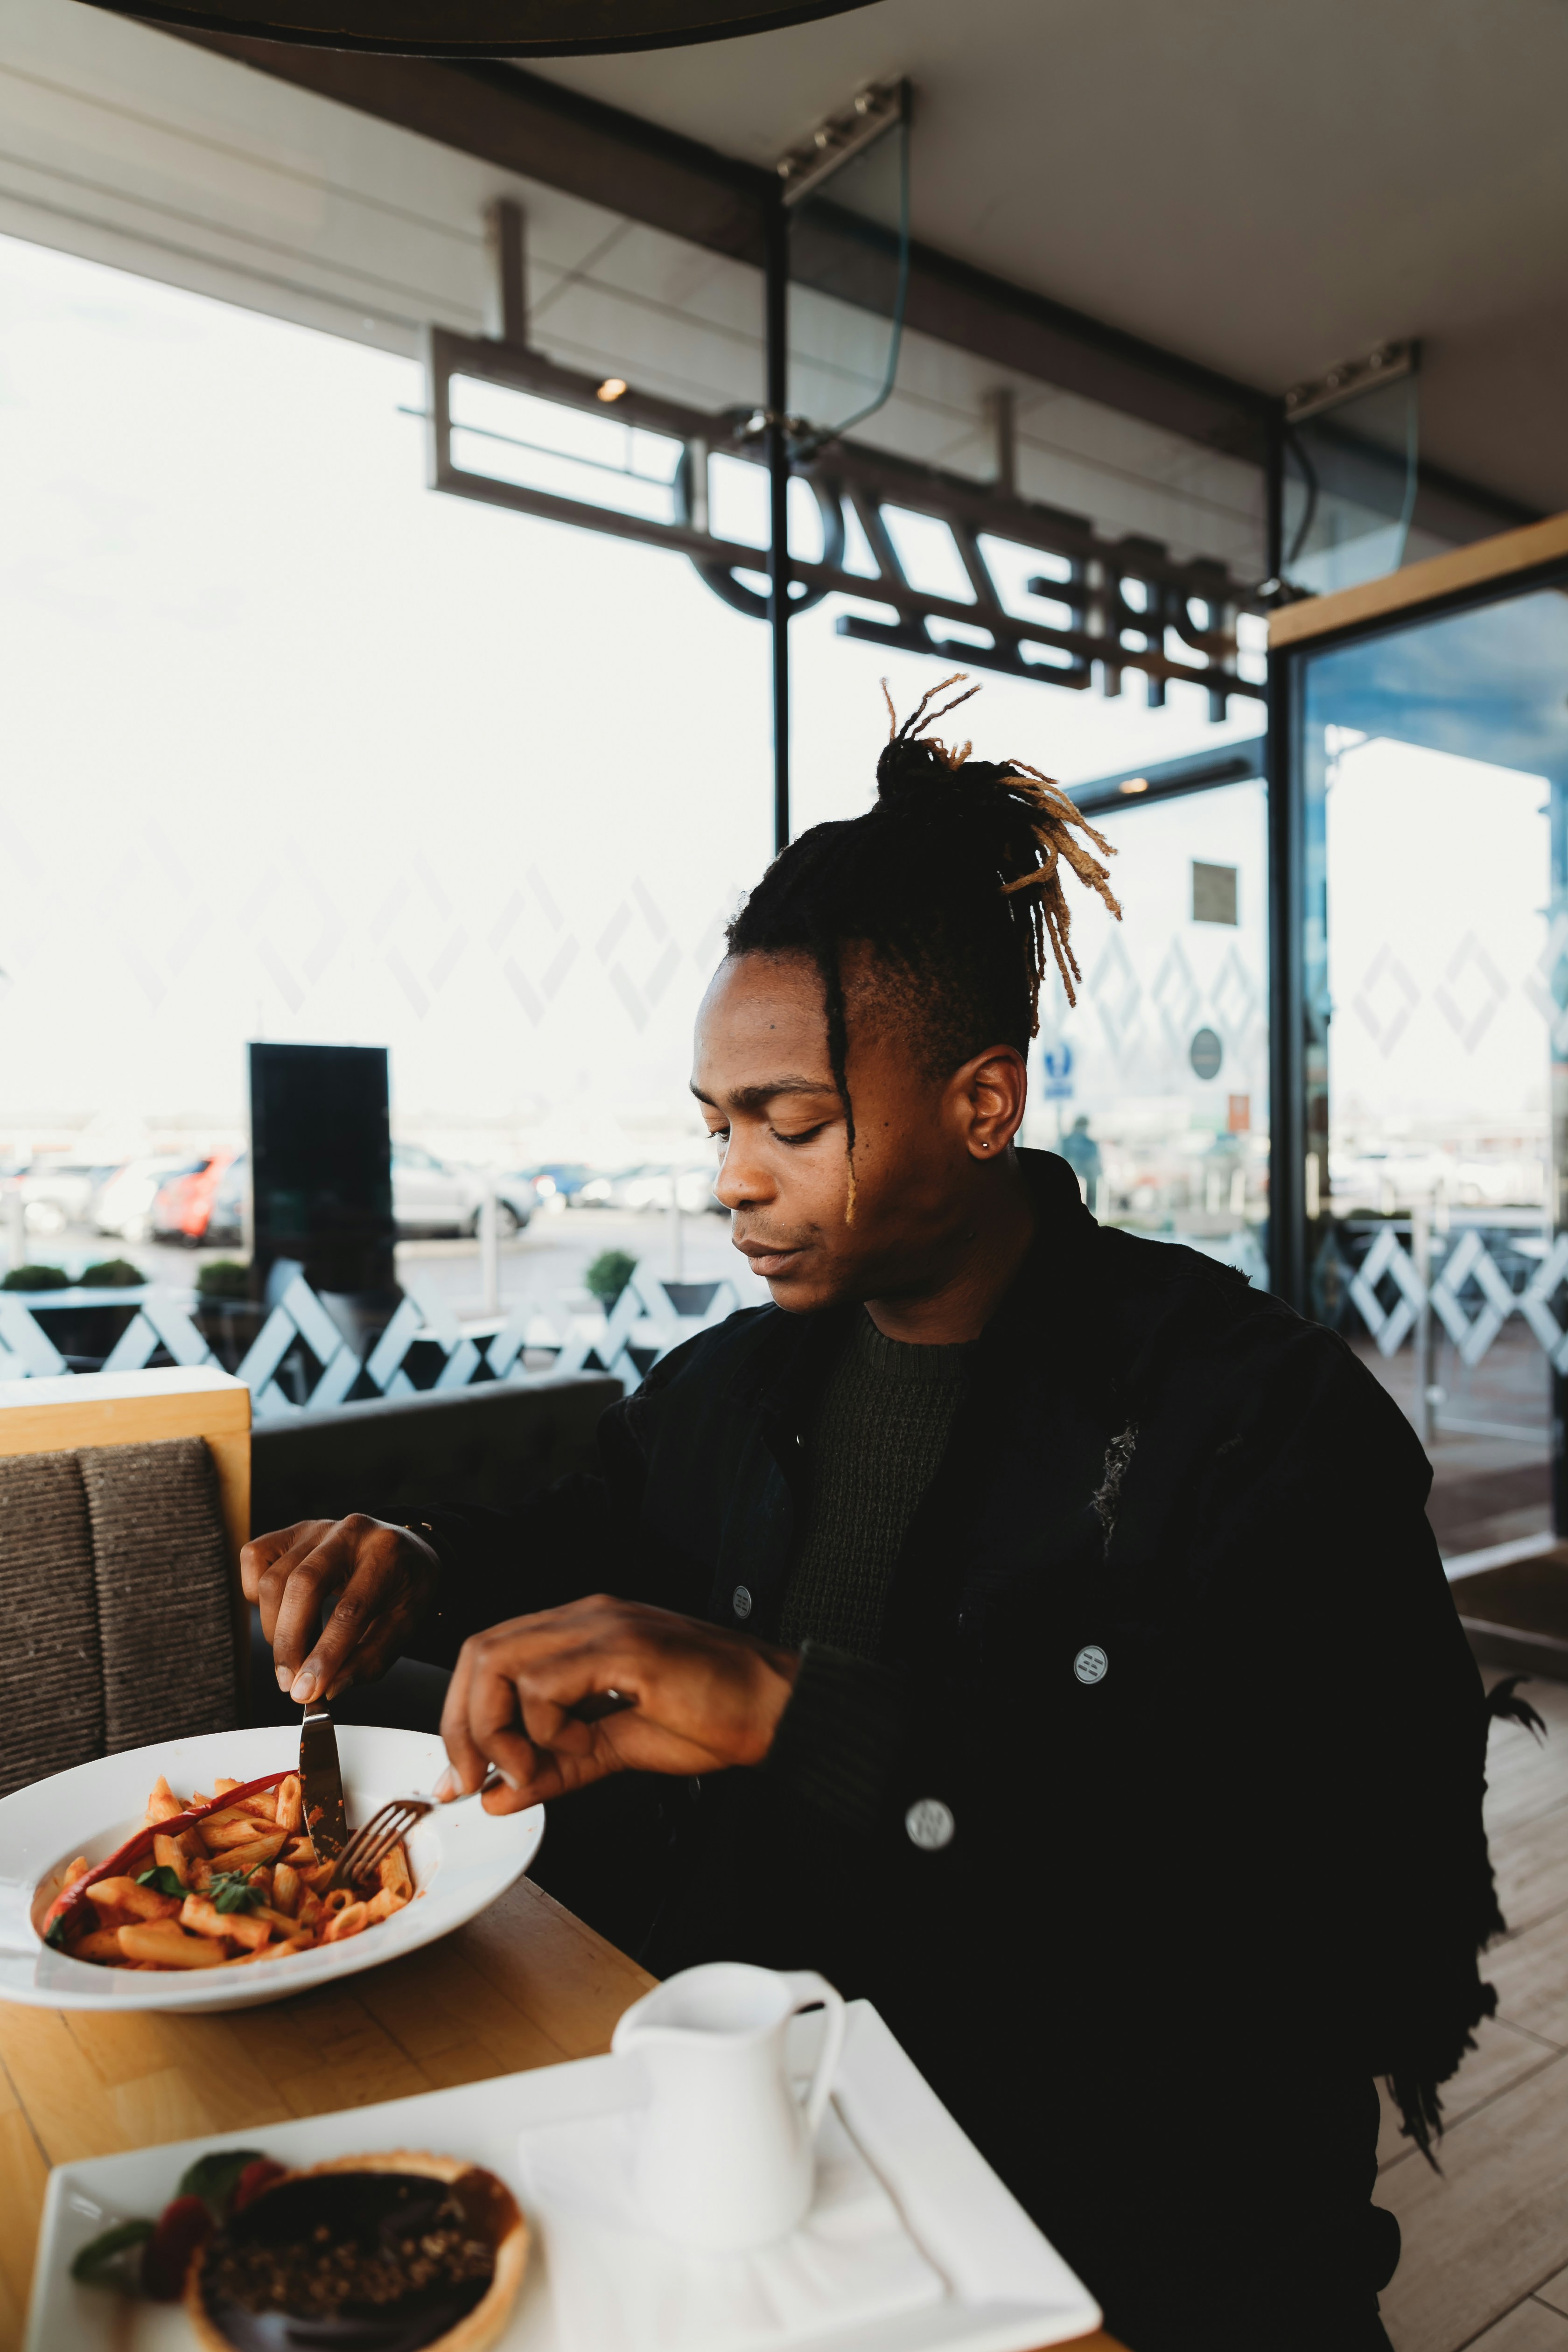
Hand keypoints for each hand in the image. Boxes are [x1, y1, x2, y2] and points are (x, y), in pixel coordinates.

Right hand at [240, 1516, 441, 1703]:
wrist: (405, 1551)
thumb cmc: (404, 1590)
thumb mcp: (405, 1625)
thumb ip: (369, 1660)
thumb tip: (329, 1689)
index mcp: (387, 1554)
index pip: (350, 1609)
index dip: (325, 1654)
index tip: (307, 1691)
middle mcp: (350, 1532)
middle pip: (303, 1585)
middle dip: (289, 1642)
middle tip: (289, 1683)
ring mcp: (317, 1528)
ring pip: (274, 1579)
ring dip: (275, 1628)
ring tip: (295, 1653)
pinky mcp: (291, 1531)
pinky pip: (255, 1558)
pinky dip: (256, 1594)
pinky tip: (280, 1613)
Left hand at [437, 1594, 799, 1812]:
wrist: (775, 1709)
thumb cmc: (710, 1717)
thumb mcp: (614, 1749)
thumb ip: (554, 1767)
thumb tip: (497, 1796)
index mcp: (579, 1633)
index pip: (488, 1656)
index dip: (460, 1717)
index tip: (462, 1776)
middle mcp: (585, 1617)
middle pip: (481, 1654)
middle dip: (464, 1726)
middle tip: (477, 1780)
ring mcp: (605, 1625)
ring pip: (501, 1662)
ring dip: (502, 1730)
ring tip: (538, 1767)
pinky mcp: (626, 1646)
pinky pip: (548, 1682)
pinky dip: (546, 1727)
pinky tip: (583, 1745)